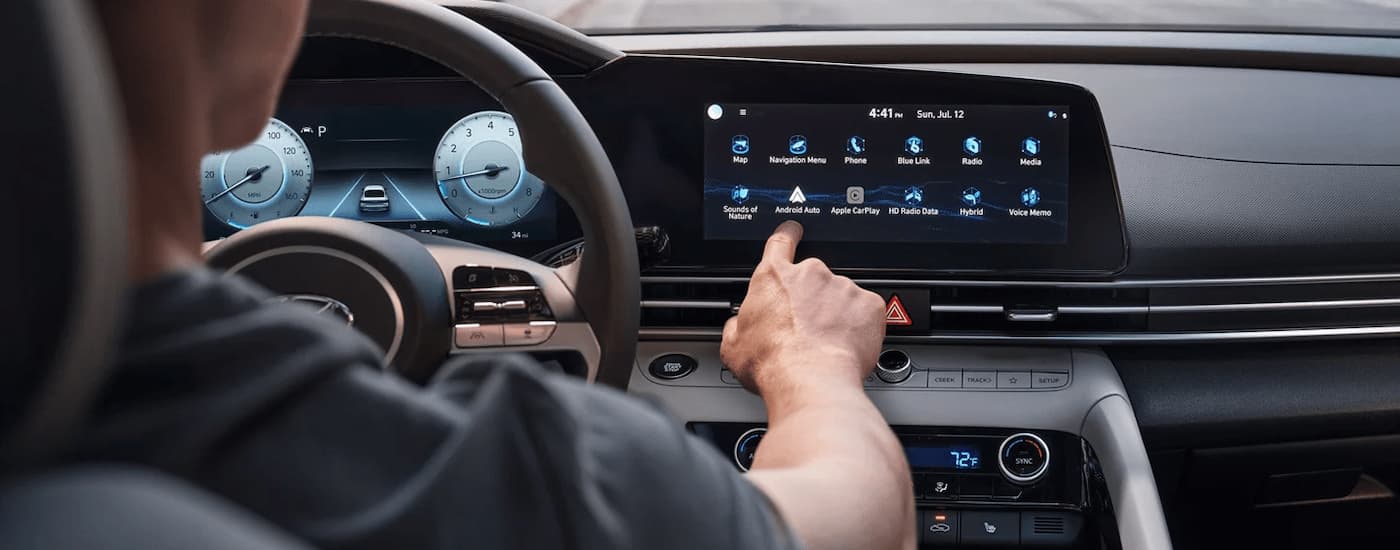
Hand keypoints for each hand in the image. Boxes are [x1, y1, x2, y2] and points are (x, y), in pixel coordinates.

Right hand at [720, 221, 886, 395]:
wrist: (811, 380)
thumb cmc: (773, 363)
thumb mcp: (734, 345)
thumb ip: (737, 325)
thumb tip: (739, 326)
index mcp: (775, 277)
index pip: (780, 242)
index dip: (787, 235)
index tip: (793, 232)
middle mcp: (811, 274)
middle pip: (814, 279)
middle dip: (813, 300)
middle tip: (807, 329)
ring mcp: (843, 287)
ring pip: (842, 297)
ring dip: (837, 315)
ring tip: (826, 344)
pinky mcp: (869, 304)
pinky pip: (866, 312)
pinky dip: (860, 326)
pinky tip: (846, 345)